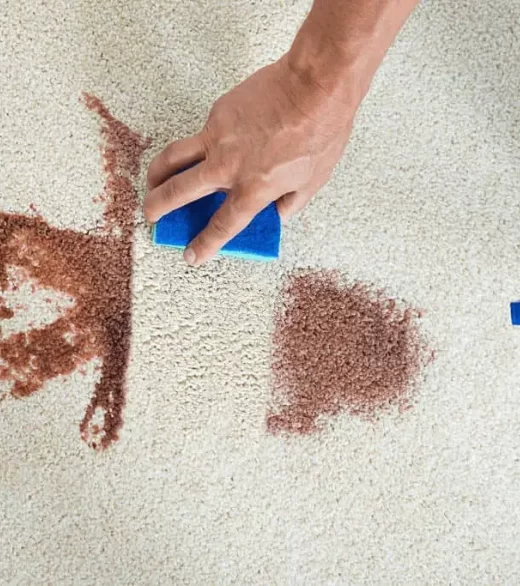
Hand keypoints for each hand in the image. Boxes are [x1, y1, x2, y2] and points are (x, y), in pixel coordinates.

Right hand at [144, 53, 356, 265]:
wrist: (315, 85)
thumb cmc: (321, 133)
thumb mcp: (312, 182)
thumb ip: (289, 204)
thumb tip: (277, 214)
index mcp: (253, 189)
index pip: (221, 226)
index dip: (203, 245)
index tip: (191, 255)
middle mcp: (228, 167)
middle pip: (179, 192)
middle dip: (159, 207)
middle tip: (151, 215)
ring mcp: (217, 137)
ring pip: (173, 158)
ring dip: (156, 174)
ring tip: (151, 183)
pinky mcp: (217, 113)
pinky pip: (198, 135)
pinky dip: (193, 147)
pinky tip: (201, 149)